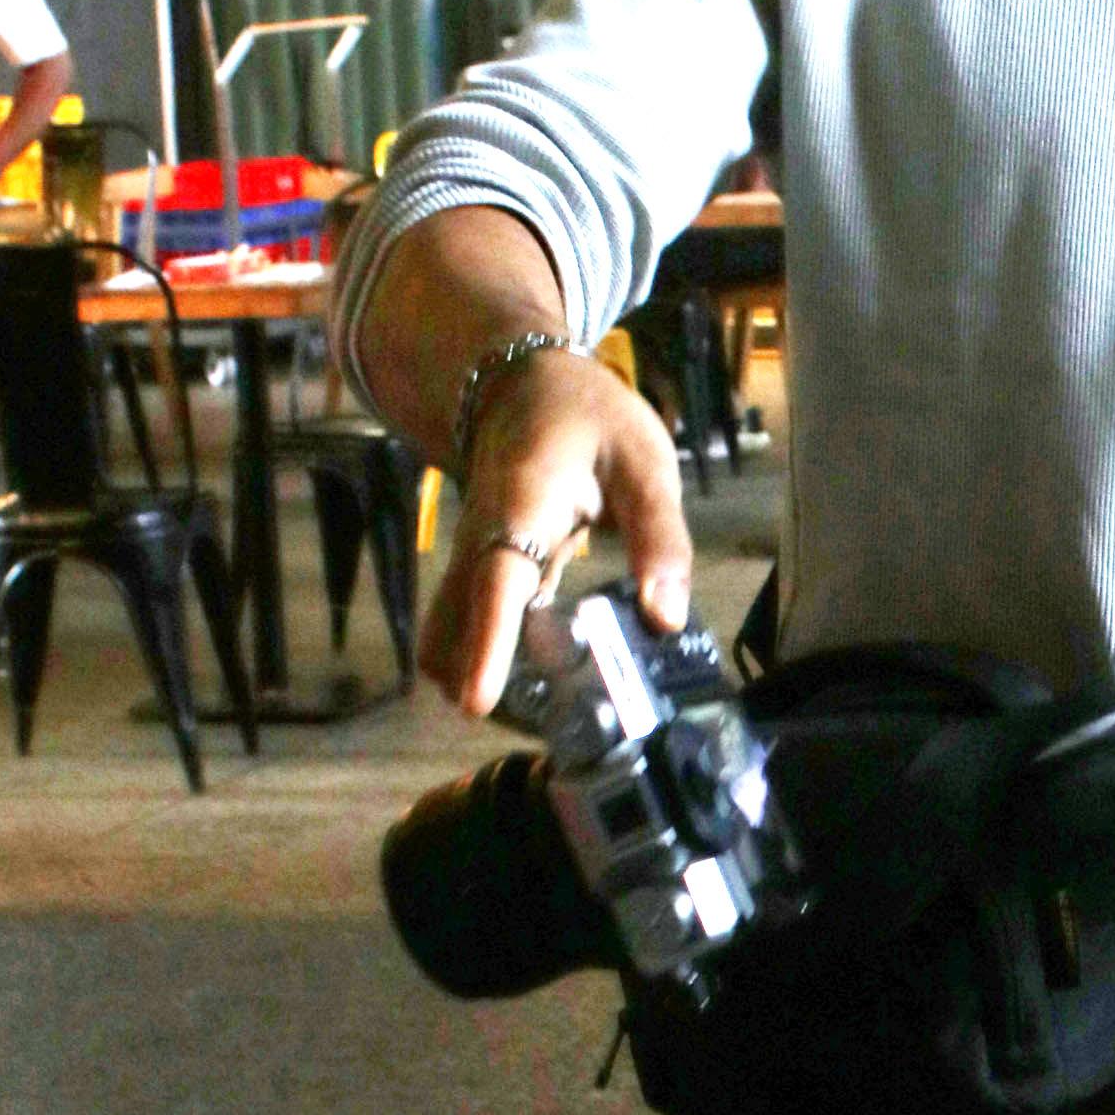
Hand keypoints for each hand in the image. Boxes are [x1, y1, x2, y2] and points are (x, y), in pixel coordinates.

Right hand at [421, 348, 692, 716]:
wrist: (522, 384)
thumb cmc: (588, 417)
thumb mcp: (644, 461)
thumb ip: (660, 538)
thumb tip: (665, 618)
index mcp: (521, 507)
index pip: (497, 582)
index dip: (487, 643)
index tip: (475, 701)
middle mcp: (482, 540)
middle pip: (456, 624)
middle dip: (479, 681)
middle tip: (542, 729)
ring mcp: (474, 560)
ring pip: (449, 631)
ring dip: (478, 676)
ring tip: (548, 721)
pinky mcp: (482, 575)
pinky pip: (470, 626)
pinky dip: (488, 660)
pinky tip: (542, 693)